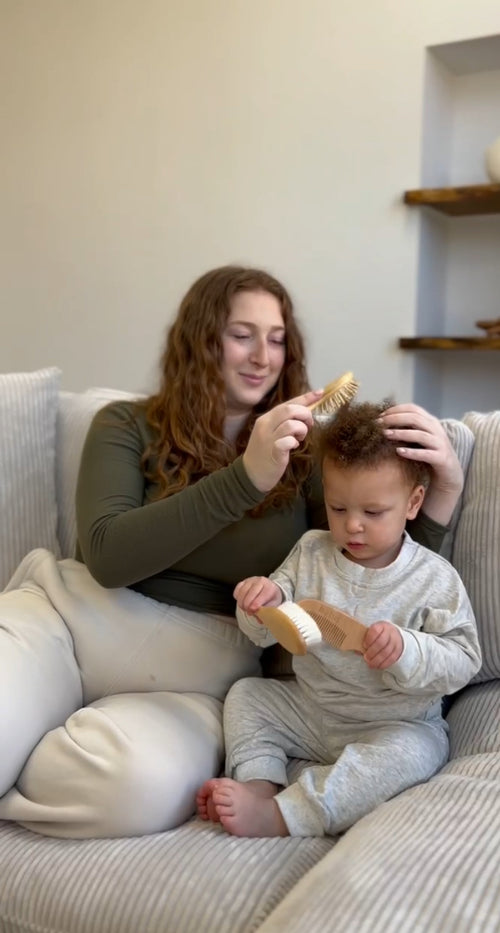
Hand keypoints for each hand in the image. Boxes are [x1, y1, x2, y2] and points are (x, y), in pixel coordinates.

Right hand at [233, 576, 281, 613]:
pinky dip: (237, 597)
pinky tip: (241, 601)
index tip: (252, 611)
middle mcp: (260, 582)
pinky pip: (237, 589)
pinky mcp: (244, 581)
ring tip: (244, 608)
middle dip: (247, 605)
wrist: (271, 588)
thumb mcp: (273, 605)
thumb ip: (266, 612)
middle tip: (248, 612)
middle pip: (250, 593)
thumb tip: (259, 620)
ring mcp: (251, 580)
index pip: (261, 596)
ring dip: (241, 602)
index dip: (255, 605)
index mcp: (269, 588)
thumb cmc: (271, 597)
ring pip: (242, 591)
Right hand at [242, 390, 322, 491]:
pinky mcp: (273, 452)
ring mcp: (268, 439)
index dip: (305, 397)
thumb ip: (284, 422)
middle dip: (305, 415)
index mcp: (266, 419)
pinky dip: (294, 442)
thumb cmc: (265, 453)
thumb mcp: (271, 433)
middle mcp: (265, 426)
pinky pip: (288, 441)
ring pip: (291, 424)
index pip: (287, 403)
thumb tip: (304, 412)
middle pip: (290, 409)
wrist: (250, 474)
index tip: (320, 393)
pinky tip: (293, 447)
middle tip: (308, 425)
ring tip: (299, 438)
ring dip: (301, 430)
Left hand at [362, 621, 402, 669]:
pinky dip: (384, 664)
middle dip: (372, 652)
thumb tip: (357, 650)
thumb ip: (364, 639)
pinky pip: (392, 659)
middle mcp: (390, 633)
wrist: (394, 634)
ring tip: (370, 664)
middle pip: (381, 643)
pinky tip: (378, 666)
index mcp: (381, 626)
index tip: (364, 645)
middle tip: (366, 657)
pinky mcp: (398, 651)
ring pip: (387, 652)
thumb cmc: (379, 634)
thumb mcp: (372, 632)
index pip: (375, 631)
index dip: (369, 639)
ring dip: (377, 660)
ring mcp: (395, 642)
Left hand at [378, 403, 462, 524]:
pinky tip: (399, 451)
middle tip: (378, 424)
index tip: (380, 415)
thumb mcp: (419, 438)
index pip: (413, 408)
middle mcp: (436, 430)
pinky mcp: (441, 458)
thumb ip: (408, 428)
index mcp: (431, 421)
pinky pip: (425, 454)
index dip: (396, 409)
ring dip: (401, 433)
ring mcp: (440, 444)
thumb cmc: (429, 453)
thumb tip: (384, 422)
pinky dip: (412, 452)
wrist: (449, 473)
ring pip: (420, 435)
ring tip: (386, 435)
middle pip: (415, 418)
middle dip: (395, 419)